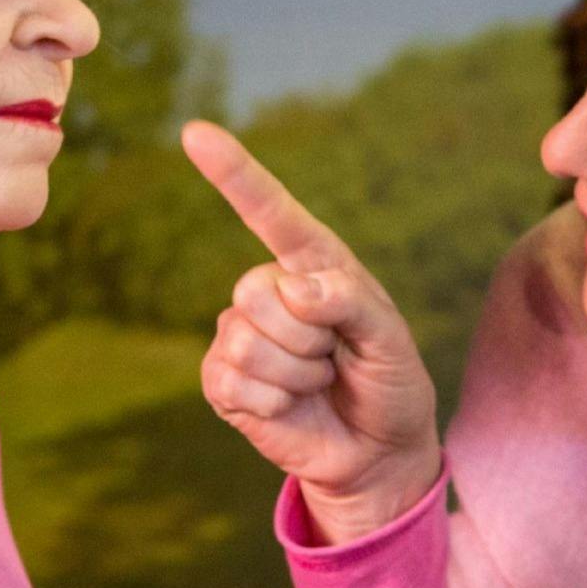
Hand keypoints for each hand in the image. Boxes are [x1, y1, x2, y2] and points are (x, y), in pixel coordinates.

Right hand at [182, 122, 442, 542]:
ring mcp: (241, 335)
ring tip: (317, 381)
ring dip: (295, 373)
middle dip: (307, 335)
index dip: (234, 173)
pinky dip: (273, 402)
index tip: (195, 134)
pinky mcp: (223, 381)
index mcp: (315, 266)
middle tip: (333, 358)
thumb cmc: (388, 386)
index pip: (271, 212)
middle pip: (257, 291)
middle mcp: (272, 292)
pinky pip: (232, 380)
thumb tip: (295, 288)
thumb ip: (350, 301)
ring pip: (247, 340)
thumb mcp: (390, 339)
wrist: (375, 453)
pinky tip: (290, 405)